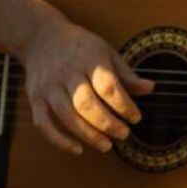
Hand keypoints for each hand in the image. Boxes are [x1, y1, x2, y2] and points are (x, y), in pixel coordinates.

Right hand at [20, 17, 153, 154]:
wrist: (42, 38)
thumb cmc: (80, 48)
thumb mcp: (106, 53)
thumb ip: (126, 75)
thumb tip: (150, 89)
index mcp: (88, 59)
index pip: (108, 86)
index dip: (124, 105)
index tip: (135, 117)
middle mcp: (66, 72)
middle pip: (86, 104)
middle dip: (107, 123)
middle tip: (123, 134)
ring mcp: (48, 87)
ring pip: (66, 116)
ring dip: (88, 135)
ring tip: (106, 145)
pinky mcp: (35, 99)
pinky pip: (44, 124)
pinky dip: (59, 140)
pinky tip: (77, 149)